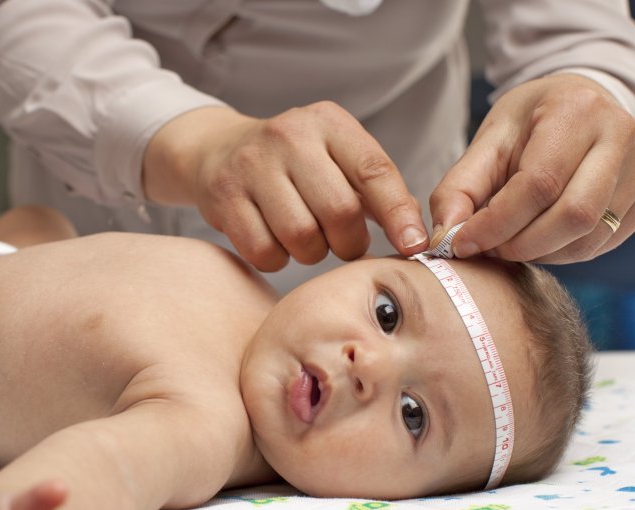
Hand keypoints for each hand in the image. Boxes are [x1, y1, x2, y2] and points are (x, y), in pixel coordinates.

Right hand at [144, 103, 427, 271]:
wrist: (218, 150)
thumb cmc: (295, 165)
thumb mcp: (336, 157)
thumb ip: (376, 189)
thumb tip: (416, 235)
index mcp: (328, 123)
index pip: (374, 171)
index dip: (398, 214)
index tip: (414, 245)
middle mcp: (289, 136)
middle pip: (339, 211)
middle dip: (349, 242)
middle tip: (344, 244)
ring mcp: (252, 165)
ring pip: (301, 237)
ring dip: (311, 253)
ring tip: (307, 240)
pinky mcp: (224, 196)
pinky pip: (264, 251)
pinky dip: (276, 259)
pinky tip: (275, 241)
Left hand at [429, 73, 634, 263]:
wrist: (582, 105)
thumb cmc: (531, 123)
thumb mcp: (488, 142)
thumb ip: (458, 189)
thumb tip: (443, 239)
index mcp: (577, 110)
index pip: (538, 185)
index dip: (496, 224)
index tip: (462, 243)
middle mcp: (621, 134)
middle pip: (572, 216)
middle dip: (520, 244)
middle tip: (488, 248)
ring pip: (589, 236)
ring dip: (540, 252)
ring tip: (510, 240)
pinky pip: (602, 242)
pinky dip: (563, 251)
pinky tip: (540, 236)